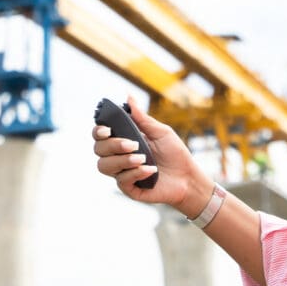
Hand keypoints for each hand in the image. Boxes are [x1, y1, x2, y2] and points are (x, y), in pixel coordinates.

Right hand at [92, 95, 208, 214]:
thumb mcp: (160, 132)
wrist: (188, 177)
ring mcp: (122, 173)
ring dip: (122, 160)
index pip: (100, 136)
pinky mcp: (129, 188)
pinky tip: (150, 170)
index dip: (98, 132)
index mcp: (123, 141)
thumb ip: (142, 118)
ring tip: (142, 158)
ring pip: (104, 166)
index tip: (107, 130)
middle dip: (113, 145)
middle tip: (133, 144)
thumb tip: (129, 97)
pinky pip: (121, 181)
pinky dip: (136, 173)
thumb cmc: (175, 153)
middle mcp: (119, 157)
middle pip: (98, 150)